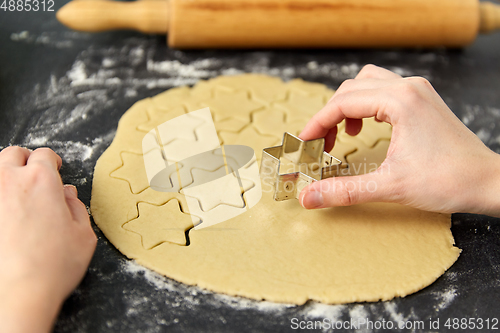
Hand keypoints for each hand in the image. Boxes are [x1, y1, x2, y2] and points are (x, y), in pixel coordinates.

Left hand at [0, 147, 96, 332]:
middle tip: (32, 174)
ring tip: (13, 192)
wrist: (18, 293)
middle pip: (12, 154)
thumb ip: (76, 208)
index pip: (44, 155)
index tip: (54, 169)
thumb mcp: (83, 235)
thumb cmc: (53, 266)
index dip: (52, 161)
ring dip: (5, 175)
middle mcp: (9, 181)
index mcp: (41, 181)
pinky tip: (4, 213)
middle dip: (24, 161)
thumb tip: (67, 195)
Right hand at [299, 64, 499, 216]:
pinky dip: (365, 106)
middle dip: (329, 116)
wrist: (488, 182)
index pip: (342, 103)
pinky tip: (365, 128)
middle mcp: (408, 88)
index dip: (317, 124)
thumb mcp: (389, 187)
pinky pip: (383, 90)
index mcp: (399, 101)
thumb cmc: (449, 181)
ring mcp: (417, 91)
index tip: (305, 143)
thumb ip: (343, 190)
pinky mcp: (422, 100)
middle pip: (351, 89)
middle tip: (321, 145)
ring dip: (347, 106)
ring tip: (343, 135)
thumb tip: (309, 197)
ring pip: (366, 84)